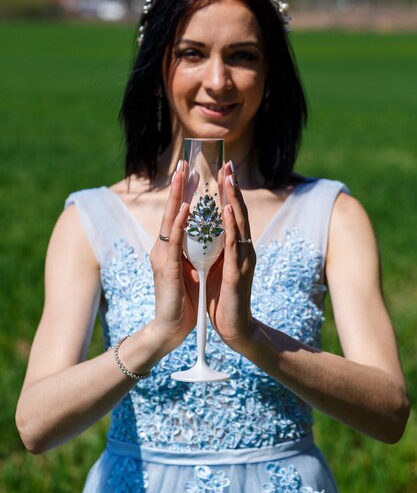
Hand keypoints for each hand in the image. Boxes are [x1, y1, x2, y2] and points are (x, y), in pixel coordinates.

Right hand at [149, 163, 198, 351]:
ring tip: (183, 175)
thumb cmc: (184, 301)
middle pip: (171, 210)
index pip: (177, 214)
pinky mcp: (168, 269)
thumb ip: (191, 253)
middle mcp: (164, 248)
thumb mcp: (190, 271)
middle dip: (178, 186)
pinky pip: (174, 241)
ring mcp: (164, 257)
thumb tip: (203, 237)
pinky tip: (186, 208)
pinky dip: (180, 223)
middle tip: (183, 162)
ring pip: (171, 219)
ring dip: (178, 196)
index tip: (191, 171)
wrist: (171, 330)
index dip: (183, 193)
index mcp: (171, 248)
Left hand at [206, 162, 256, 347]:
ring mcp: (243, 259)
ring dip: (233, 198)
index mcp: (237, 247)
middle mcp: (243, 249)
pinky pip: (233, 244)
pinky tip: (228, 209)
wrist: (233, 329)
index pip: (233, 213)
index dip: (229, 191)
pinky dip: (232, 224)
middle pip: (240, 211)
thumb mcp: (217, 267)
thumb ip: (215, 249)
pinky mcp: (238, 272)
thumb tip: (204, 231)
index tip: (223, 169)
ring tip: (228, 177)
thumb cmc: (222, 298)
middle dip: (232, 186)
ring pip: (239, 222)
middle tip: (227, 163)